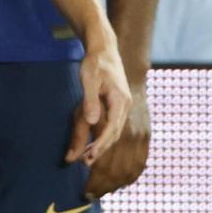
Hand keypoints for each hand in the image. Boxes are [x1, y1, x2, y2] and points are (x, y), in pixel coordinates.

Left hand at [65, 31, 131, 165]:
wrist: (104, 50)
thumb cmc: (95, 63)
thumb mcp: (89, 79)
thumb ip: (90, 100)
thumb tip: (91, 121)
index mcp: (120, 100)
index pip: (112, 127)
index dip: (101, 143)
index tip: (90, 154)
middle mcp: (125, 105)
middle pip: (114, 133)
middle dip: (101, 148)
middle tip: (85, 162)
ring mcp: (123, 106)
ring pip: (114, 131)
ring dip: (102, 144)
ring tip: (87, 158)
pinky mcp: (118, 105)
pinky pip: (112, 125)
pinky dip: (103, 136)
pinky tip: (93, 143)